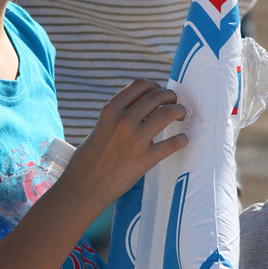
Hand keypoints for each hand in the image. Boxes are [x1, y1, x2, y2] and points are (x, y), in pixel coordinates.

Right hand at [65, 79, 187, 212]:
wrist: (85, 184)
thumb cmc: (92, 155)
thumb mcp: (102, 124)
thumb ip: (121, 113)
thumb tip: (147, 105)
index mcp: (111, 109)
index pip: (141, 85)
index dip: (155, 86)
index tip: (159, 94)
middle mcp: (124, 120)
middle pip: (157, 95)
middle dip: (171, 97)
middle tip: (174, 104)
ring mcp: (135, 139)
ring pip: (168, 113)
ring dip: (179, 111)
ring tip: (180, 116)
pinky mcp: (145, 159)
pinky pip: (173, 143)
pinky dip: (182, 139)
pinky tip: (181, 140)